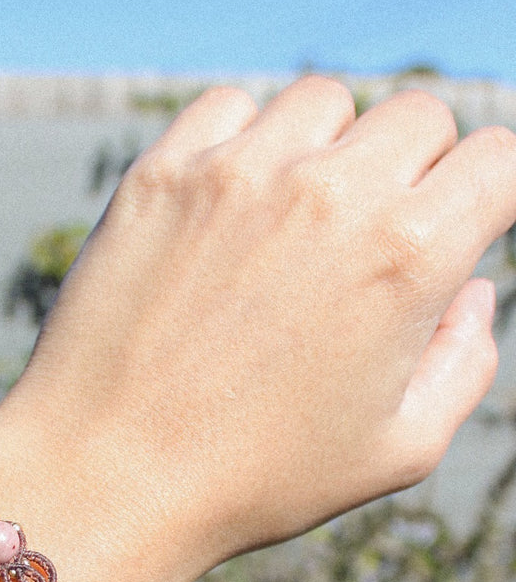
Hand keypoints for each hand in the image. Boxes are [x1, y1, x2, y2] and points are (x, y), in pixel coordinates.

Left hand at [0, 77, 515, 581]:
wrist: (105, 479)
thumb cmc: (257, 480)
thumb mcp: (400, 450)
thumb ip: (465, 360)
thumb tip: (469, 290)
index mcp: (407, 257)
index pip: (498, 160)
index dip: (493, 195)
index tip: (465, 226)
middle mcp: (329, 194)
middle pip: (418, 116)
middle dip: (419, 169)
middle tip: (378, 234)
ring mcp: (237, 174)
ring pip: (323, 101)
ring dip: (330, 146)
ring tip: (299, 218)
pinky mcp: (160, 175)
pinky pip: (227, 108)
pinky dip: (243, 140)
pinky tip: (231, 204)